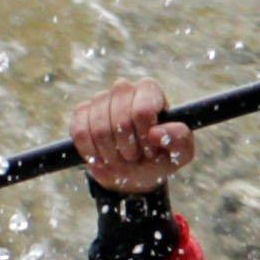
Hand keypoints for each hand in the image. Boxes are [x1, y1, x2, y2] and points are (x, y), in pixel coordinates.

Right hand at [69, 78, 192, 194]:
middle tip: (134, 157)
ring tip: (119, 158)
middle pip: (120, 121)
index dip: (144, 138)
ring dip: (110, 154)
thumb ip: (179, 140)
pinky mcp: (81, 112)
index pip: (142, 111)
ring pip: (99, 129)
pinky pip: (80, 132)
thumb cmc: (159, 157)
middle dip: (128, 149)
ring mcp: (100, 98)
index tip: (149, 151)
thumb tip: (156, 133)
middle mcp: (124, 88)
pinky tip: (101, 157)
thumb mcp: (180, 153)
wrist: (132, 171)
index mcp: (150, 91)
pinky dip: (90, 152)